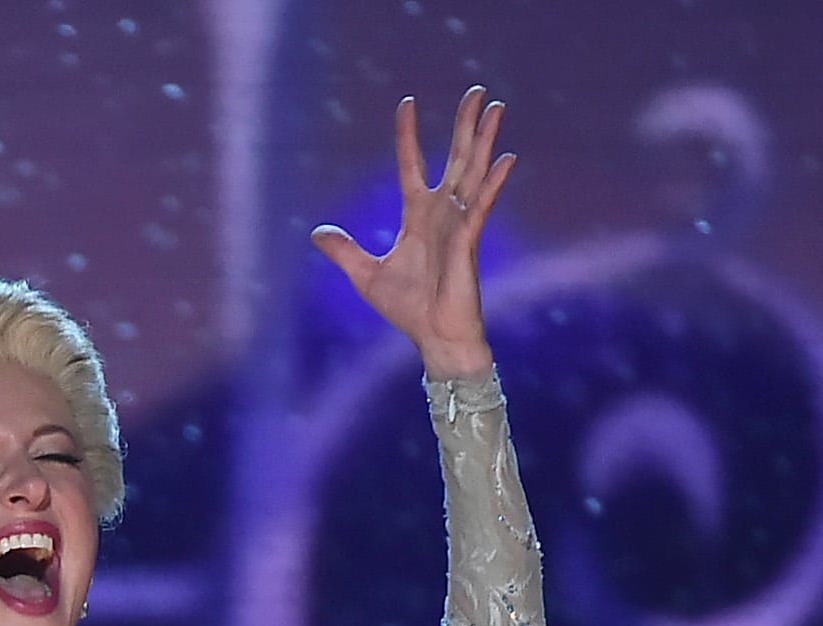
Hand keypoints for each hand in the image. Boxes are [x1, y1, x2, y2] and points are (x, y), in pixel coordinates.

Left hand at [312, 85, 514, 379]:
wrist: (434, 338)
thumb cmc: (408, 310)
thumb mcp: (365, 276)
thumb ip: (344, 251)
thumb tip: (317, 232)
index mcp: (417, 215)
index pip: (411, 164)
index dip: (407, 134)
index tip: (407, 102)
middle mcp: (442, 212)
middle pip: (455, 157)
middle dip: (464, 125)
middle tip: (476, 91)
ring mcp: (459, 223)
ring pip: (474, 171)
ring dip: (484, 140)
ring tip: (496, 108)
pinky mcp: (470, 240)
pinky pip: (482, 205)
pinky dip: (493, 183)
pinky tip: (505, 158)